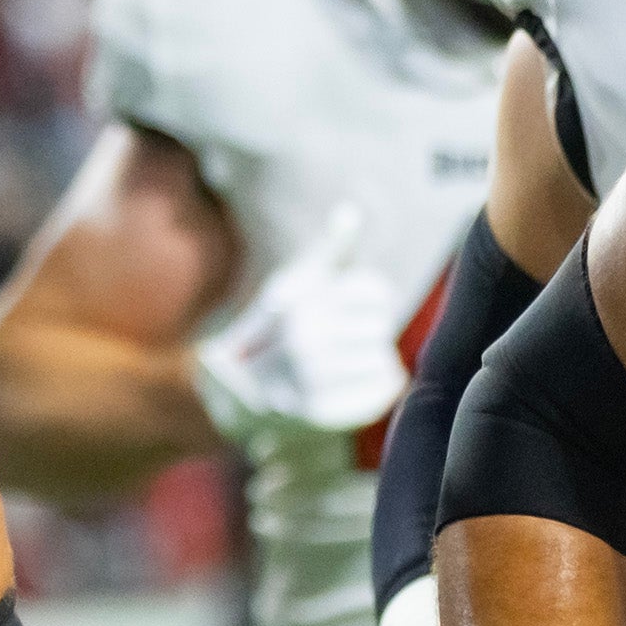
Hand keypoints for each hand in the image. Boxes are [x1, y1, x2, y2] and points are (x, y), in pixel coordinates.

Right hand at [193, 206, 409, 439]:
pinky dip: (379, 387)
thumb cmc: (279, 328)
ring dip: (373, 360)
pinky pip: (386, 390)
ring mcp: (309, 378)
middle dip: (369, 332)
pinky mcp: (322, 413)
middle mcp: (301, 338)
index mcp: (299, 300)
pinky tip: (354, 384)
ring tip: (344, 364)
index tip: (351, 310)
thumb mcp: (297, 284)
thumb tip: (351, 212)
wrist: (239, 391)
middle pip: (381, 326)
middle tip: (342, 342)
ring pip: (385, 358)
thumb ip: (330, 250)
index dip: (371, 300)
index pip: (376, 293)